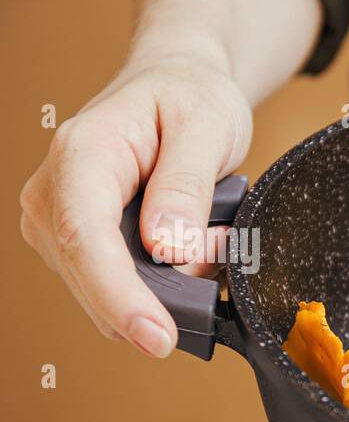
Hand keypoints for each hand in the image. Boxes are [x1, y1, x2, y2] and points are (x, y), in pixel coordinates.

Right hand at [20, 56, 251, 356]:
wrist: (176, 84)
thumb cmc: (189, 96)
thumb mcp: (207, 125)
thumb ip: (186, 187)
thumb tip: (168, 249)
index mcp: (82, 156)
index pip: (86, 240)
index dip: (121, 298)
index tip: (159, 337)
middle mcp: (55, 193)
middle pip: (95, 279)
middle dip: (167, 288)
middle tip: (220, 238)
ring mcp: (60, 224)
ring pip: (111, 294)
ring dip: (172, 283)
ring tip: (209, 228)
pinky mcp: (79, 246)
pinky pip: (124, 288)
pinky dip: (168, 281)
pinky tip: (192, 242)